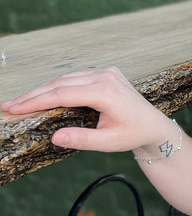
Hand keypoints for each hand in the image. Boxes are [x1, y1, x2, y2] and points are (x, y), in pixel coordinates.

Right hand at [1, 67, 171, 154]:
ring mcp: (106, 72)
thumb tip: (54, 138)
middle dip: (33, 95)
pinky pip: (76, 77)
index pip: (62, 94)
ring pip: (66, 78)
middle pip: (61, 83)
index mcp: (106, 92)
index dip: (36, 101)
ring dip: (44, 89)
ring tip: (22, 102)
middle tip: (9, 105)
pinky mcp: (106, 73)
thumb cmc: (132, 134)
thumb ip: (81, 140)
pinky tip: (44, 94)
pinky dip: (58, 85)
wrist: (153, 126)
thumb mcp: (107, 143)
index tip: (14, 108)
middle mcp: (105, 77)